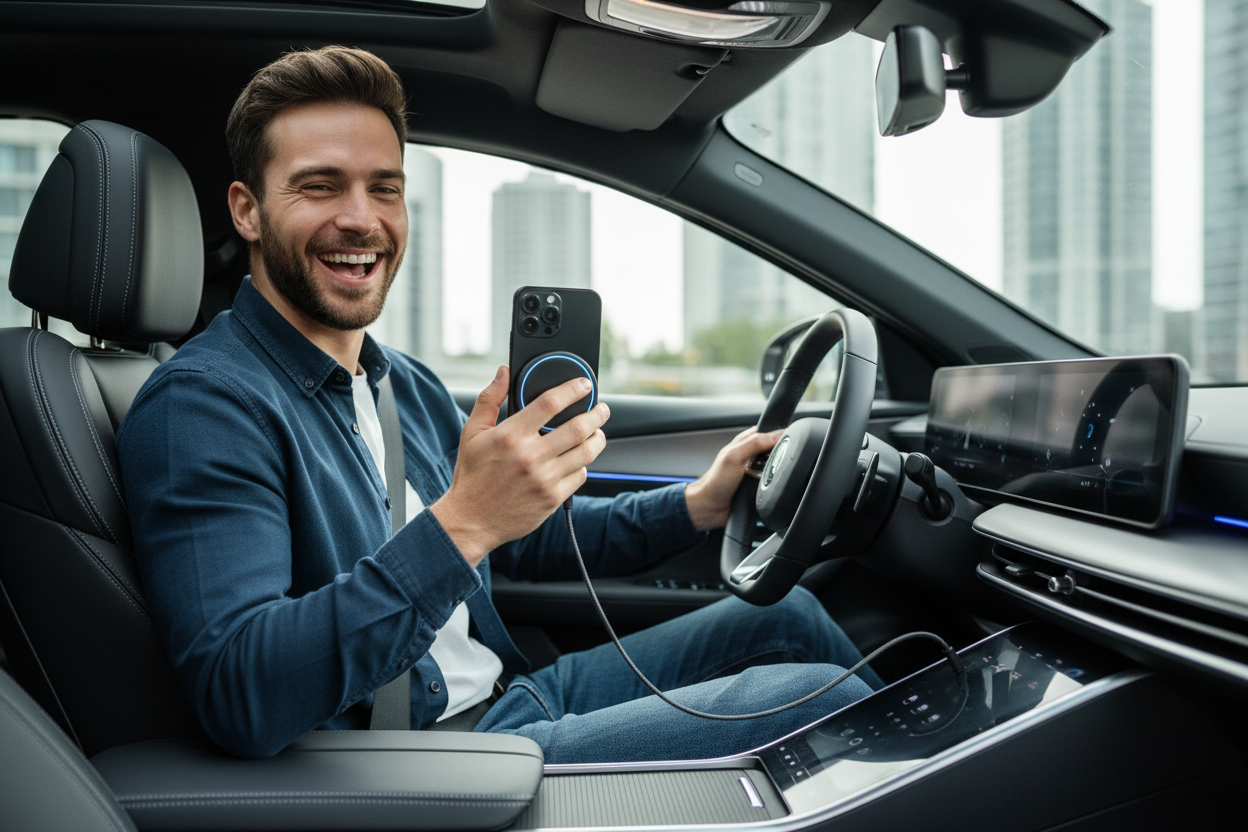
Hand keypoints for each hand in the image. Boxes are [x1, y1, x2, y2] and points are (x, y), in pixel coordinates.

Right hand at [430, 366, 609, 566]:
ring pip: (586, 452)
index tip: (584, 385)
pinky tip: (578, 459)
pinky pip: (580, 475)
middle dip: (597, 413)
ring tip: (597, 432)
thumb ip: (490, 398)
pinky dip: (583, 464)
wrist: (470, 520)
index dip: (573, 389)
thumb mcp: (472, 432)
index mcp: (510, 435)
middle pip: (578, 427)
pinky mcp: (552, 499)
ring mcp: (544, 479)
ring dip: (598, 438)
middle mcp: (530, 456)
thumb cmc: (472, 475)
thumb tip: (504, 372)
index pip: (551, 403)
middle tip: (601, 408)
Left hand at [684, 426, 784, 531]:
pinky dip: (775, 484)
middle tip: (774, 464)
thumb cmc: (716, 482)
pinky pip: (775, 482)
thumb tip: (777, 435)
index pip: (771, 431)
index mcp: (746, 440)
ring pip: (778, 466)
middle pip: (777, 450)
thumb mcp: (734, 457)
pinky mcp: (760, 484)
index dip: (781, 435)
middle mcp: (752, 454)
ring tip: (769, 477)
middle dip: (781, 456)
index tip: (786, 444)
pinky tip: (770, 487)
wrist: (710, 508)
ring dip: (778, 472)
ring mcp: (757, 470)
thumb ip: (755, 443)